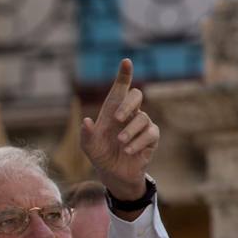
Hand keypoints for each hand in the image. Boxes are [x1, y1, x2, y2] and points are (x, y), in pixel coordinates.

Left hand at [80, 58, 158, 204]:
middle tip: (117, 118)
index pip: (119, 91)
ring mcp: (141, 125)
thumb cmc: (101, 155)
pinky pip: (150, 133)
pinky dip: (138, 142)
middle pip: (136, 96)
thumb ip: (86, 135)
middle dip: (127, 104)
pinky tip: (129, 151)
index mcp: (112, 113)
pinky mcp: (151, 138)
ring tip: (121, 143)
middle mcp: (128, 115)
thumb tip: (86, 121)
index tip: (125, 62)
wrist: (114, 175)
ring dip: (130, 131)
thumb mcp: (89, 147)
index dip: (123, 76)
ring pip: (143, 117)